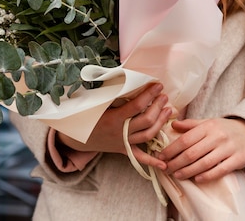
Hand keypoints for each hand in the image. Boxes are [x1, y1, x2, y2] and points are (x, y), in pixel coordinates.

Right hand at [57, 83, 171, 169]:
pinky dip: (152, 162)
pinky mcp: (123, 150)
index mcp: (113, 118)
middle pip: (146, 121)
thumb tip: (129, 80)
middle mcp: (120, 132)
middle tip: (165, 96)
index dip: (149, 95)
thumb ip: (113, 94)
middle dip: (158, 107)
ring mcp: (123, 143)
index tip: (158, 85)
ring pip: (147, 136)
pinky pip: (139, 158)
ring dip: (161, 124)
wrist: (76, 137)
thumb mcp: (97, 102)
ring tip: (168, 111)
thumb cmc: (86, 115)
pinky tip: (164, 165)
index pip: (137, 106)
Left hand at [157, 117, 244, 182]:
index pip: (185, 139)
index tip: (161, 156)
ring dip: (188, 171)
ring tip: (177, 175)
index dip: (171, 149)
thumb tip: (173, 125)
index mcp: (208, 126)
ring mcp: (228, 149)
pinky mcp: (237, 160)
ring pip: (204, 163)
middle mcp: (217, 137)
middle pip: (192, 153)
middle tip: (166, 168)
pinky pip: (219, 171)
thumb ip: (191, 125)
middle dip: (176, 162)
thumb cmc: (225, 129)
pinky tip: (196, 179)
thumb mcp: (209, 122)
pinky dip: (207, 176)